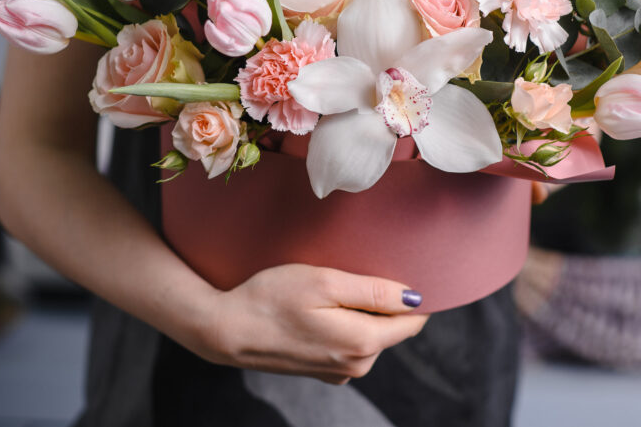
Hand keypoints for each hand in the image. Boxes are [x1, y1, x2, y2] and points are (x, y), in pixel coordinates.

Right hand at [190, 264, 428, 384]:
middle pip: (390, 327)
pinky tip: (315, 310)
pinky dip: (342, 324)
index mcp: (362, 343)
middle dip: (379, 300)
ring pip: (369, 334)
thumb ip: (374, 290)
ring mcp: (340, 372)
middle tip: (345, 275)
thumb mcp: (324, 282)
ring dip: (358, 311)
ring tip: (325, 292)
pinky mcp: (324, 371)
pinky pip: (348, 343)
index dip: (409, 293)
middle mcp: (358, 365)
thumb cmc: (271, 299)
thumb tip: (415, 298)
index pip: (412, 320)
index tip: (391, 269)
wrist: (226, 330)